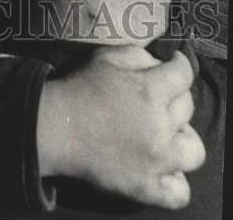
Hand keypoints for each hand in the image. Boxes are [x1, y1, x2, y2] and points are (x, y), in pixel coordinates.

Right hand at [38, 46, 203, 209]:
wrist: (53, 127)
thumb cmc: (76, 87)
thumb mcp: (104, 57)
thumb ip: (138, 55)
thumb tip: (159, 64)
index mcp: (149, 90)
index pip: (184, 74)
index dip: (180, 66)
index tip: (174, 65)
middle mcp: (159, 126)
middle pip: (188, 108)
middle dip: (175, 98)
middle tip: (155, 98)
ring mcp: (156, 160)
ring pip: (194, 150)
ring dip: (182, 138)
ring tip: (164, 134)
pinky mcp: (145, 187)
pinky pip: (179, 192)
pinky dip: (175, 181)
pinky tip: (162, 168)